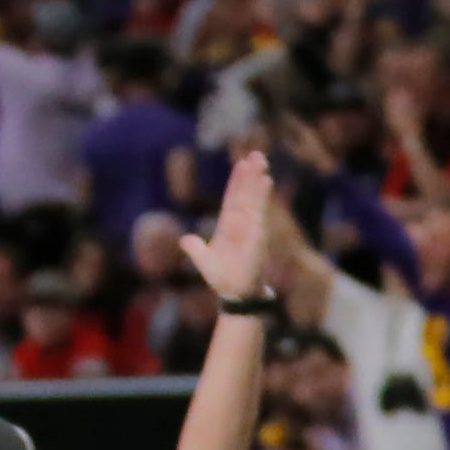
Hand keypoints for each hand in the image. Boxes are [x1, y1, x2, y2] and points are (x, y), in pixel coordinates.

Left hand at [183, 148, 274, 303]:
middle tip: (257, 154)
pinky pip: (258, 210)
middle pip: (246, 193)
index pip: (232, 199)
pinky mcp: (256, 234)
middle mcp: (241, 224)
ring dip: (257, 179)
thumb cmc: (224, 280)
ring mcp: (250, 228)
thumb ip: (194, 248)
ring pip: (253, 198)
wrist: (236, 295)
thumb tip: (184, 239)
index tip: (241, 165)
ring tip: (262, 161)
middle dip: (250, 174)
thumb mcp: (203, 262)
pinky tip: (265, 180)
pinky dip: (261, 195)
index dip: (236, 182)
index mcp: (228, 227)